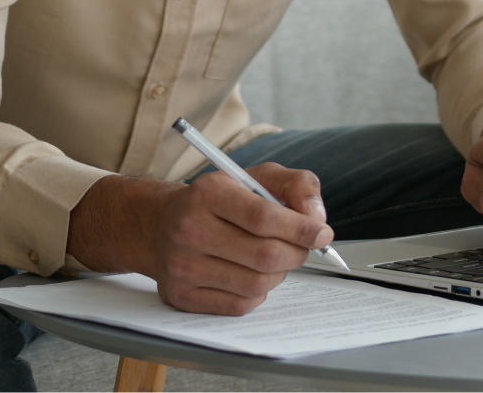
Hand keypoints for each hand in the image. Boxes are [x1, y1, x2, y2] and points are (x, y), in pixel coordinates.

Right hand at [67, 164, 334, 314]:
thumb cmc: (218, 201)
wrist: (161, 226)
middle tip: (302, 247)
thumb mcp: (256, 177)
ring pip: (256, 283)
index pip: (264, 217)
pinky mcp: (181, 296)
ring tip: (273, 258)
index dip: (301, 229)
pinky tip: (249, 273)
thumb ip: (296, 186)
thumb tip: (317, 218)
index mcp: (208, 192)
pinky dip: (257, 291)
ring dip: (278, 274)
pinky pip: (240, 304)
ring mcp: (182, 266)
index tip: (322, 233)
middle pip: (265, 255)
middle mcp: (189, 229)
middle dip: (296, 253)